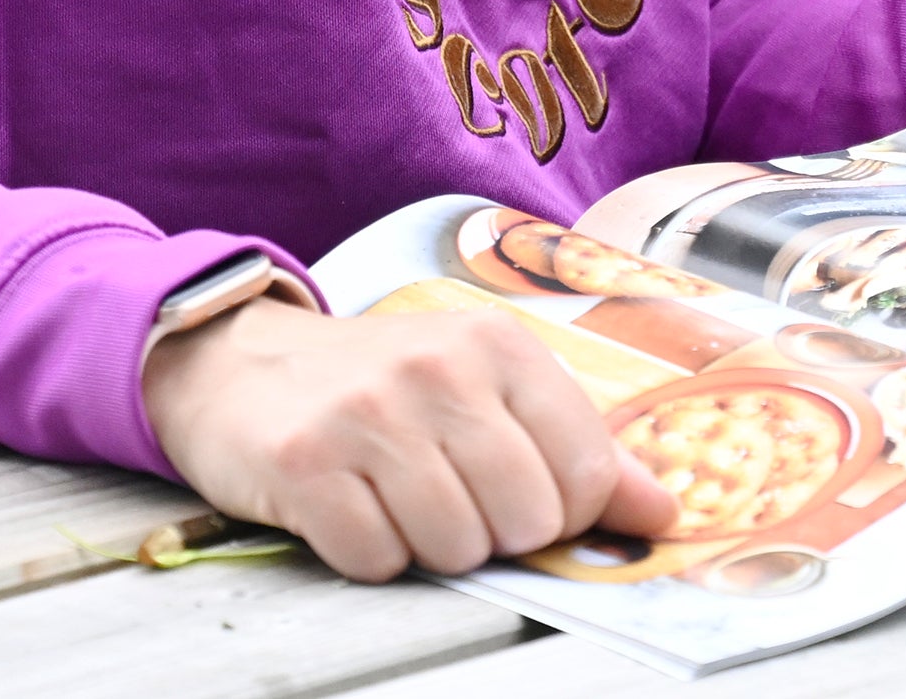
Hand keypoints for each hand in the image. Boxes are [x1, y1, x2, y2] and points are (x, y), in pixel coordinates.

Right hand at [140, 292, 676, 581]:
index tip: (527, 500)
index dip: (565, 513)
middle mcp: (438, 369)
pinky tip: (351, 508)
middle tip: (450, 497)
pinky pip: (375, 560)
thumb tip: (663, 513)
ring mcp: (367, 414)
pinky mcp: (303, 464)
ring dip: (429, 546)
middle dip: (495, 534)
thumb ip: (580, 451)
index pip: (587, 473)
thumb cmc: (385, 387)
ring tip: (397, 498)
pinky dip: (368, 554)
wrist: (242, 365)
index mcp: (501, 346)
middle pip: (526, 521)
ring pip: (454, 549)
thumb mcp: (489, 391)